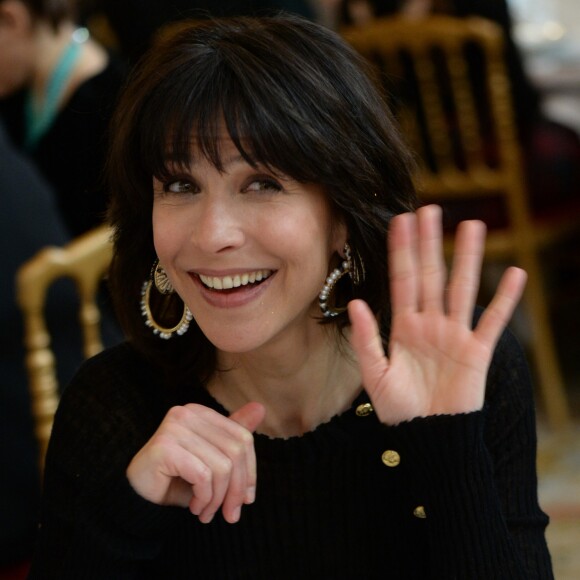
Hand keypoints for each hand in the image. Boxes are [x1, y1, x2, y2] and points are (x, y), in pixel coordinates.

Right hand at [126, 402, 264, 523]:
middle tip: (230, 514)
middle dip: (237, 489)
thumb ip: (234, 437)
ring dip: (218, 499)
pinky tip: (194, 507)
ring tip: (207, 512)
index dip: (250, 471)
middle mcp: (187, 413)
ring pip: (222, 467)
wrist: (139, 499)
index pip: (243, 438)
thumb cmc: (177, 480)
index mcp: (201, 413)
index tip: (247, 499)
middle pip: (236, 452)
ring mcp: (174, 427)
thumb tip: (261, 408)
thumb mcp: (212, 460)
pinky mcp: (164, 447)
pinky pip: (202, 476)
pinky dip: (204, 498)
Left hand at [348, 204, 526, 424]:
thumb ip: (366, 337)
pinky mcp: (477, 352)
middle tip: (430, 209)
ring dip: (468, 258)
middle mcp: (430, 323)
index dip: (400, 251)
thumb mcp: (375, 373)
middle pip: (431, 275)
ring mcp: (455, 334)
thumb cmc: (399, 408)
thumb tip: (356, 302)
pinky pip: (494, 321)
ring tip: (472, 226)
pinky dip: (506, 299)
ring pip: (462, 288)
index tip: (399, 221)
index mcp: (404, 326)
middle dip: (430, 243)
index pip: (401, 280)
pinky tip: (515, 273)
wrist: (427, 436)